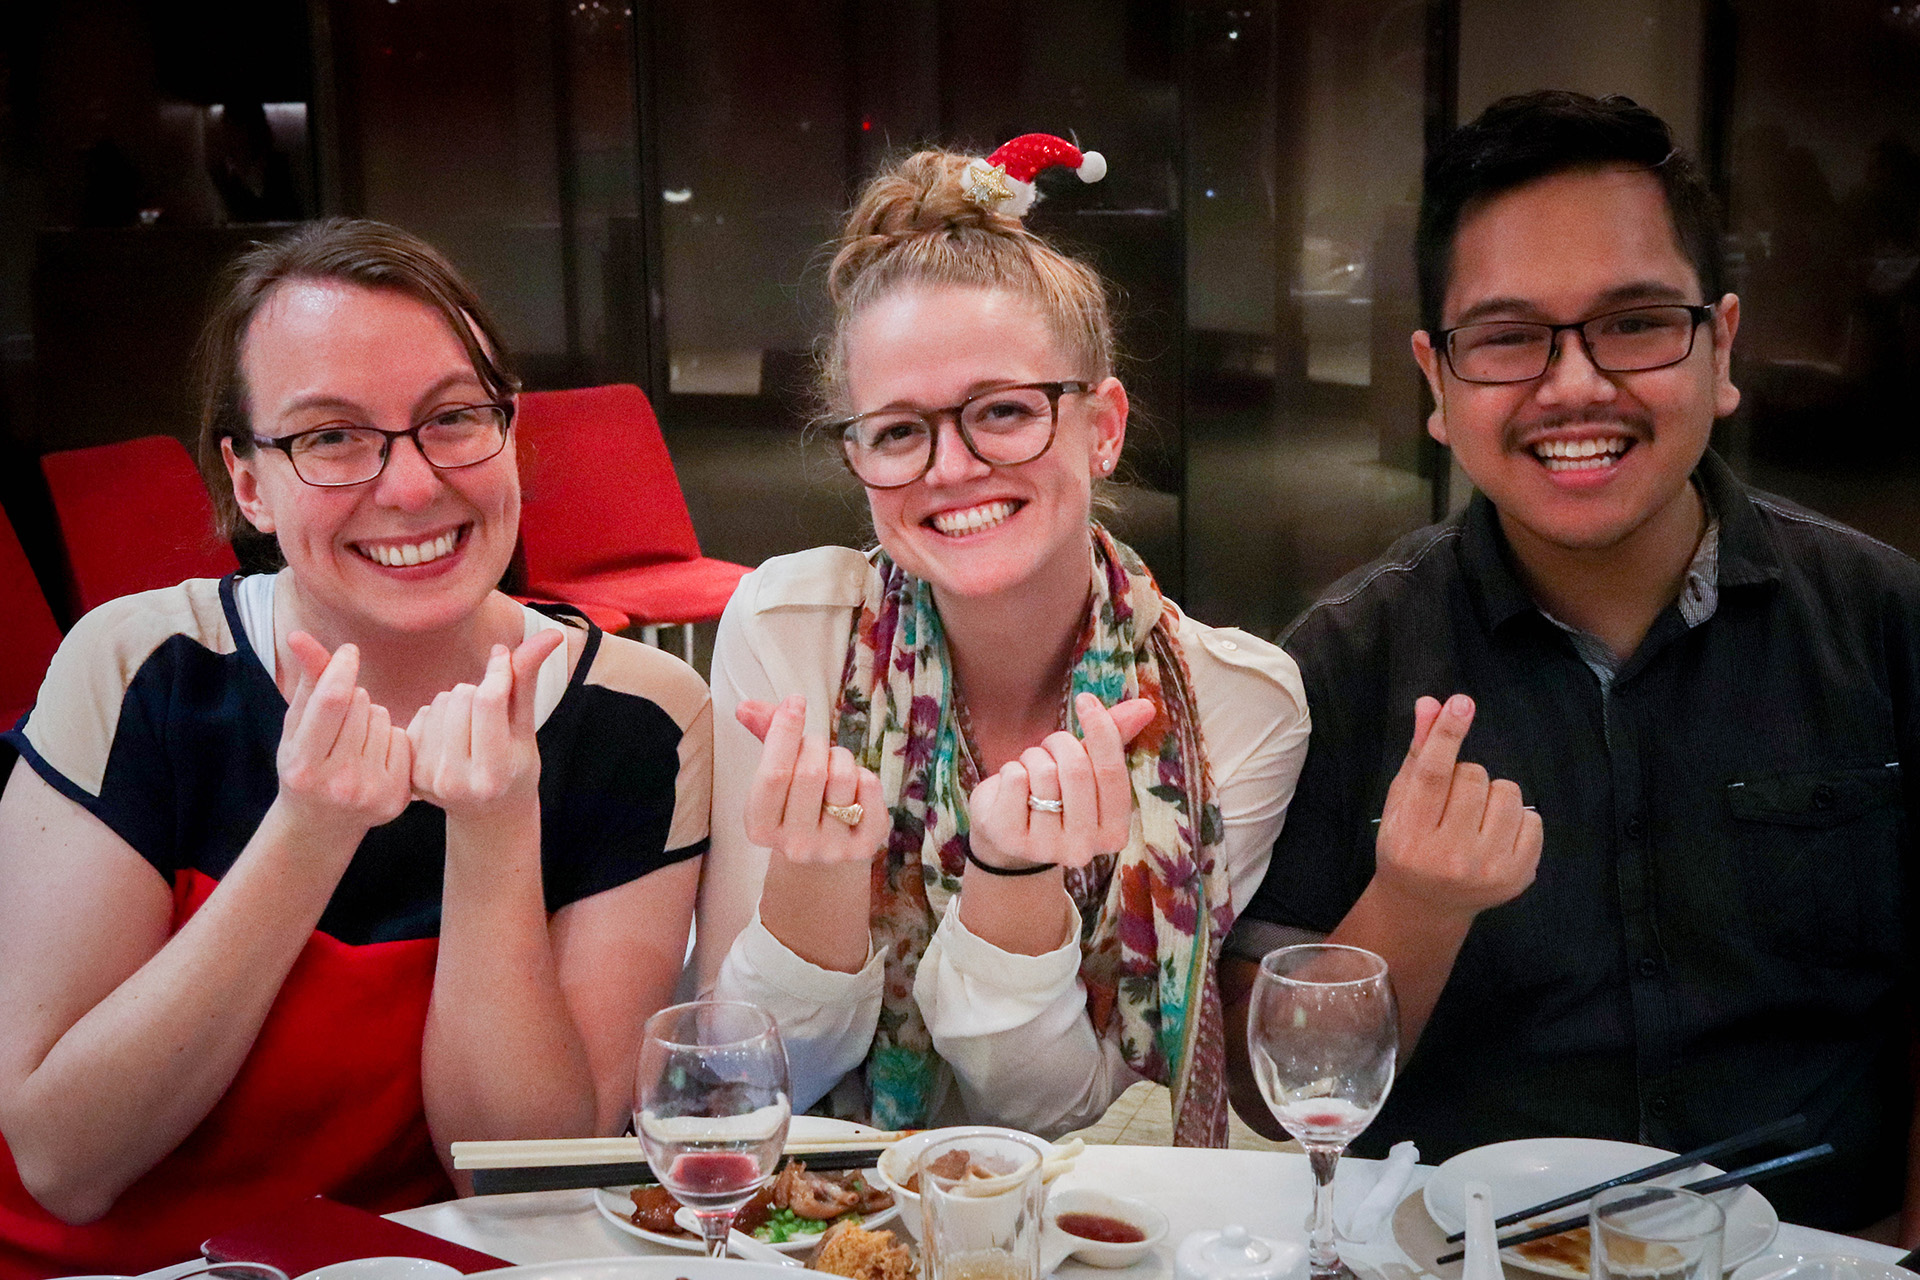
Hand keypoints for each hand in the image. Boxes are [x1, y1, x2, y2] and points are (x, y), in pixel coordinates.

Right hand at [275, 631, 412, 838]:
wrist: (321, 826)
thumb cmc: (304, 767)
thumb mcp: (294, 729)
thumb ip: (306, 683)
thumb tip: (300, 635)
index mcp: (303, 765)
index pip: (333, 701)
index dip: (342, 669)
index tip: (349, 652)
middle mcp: (337, 782)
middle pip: (361, 704)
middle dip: (353, 699)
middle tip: (340, 723)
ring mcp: (370, 792)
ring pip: (383, 718)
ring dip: (371, 718)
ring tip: (355, 742)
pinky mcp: (397, 798)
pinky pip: (402, 738)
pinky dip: (390, 738)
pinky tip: (374, 756)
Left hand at [406, 628, 564, 818]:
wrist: (486, 812)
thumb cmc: (515, 766)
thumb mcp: (526, 729)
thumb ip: (529, 681)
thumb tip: (550, 635)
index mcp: (493, 774)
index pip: (488, 701)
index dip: (497, 671)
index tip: (503, 656)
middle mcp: (456, 781)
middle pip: (462, 697)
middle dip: (479, 692)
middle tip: (490, 715)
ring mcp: (428, 779)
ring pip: (441, 702)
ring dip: (458, 703)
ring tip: (471, 726)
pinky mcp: (409, 771)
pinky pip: (423, 714)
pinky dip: (439, 716)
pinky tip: (450, 736)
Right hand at [738, 695, 888, 861]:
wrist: (823, 861)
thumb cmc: (795, 804)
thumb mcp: (775, 775)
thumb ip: (765, 737)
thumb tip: (745, 706)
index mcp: (760, 827)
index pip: (773, 773)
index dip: (785, 731)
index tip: (795, 702)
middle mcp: (794, 844)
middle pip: (810, 772)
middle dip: (815, 744)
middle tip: (815, 746)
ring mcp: (831, 849)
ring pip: (843, 776)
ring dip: (840, 757)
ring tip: (834, 766)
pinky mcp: (864, 846)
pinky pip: (870, 788)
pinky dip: (863, 774)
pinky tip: (854, 788)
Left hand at [966, 692, 1155, 871]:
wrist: (1007, 833)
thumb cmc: (1055, 794)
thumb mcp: (1087, 768)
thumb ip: (1116, 738)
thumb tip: (1147, 706)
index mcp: (1114, 833)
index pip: (1113, 773)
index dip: (1102, 730)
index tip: (1086, 700)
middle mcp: (1084, 848)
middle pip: (1077, 770)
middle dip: (1061, 743)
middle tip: (1051, 745)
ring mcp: (1045, 848)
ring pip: (1044, 773)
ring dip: (1034, 757)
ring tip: (1031, 771)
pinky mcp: (1010, 838)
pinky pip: (1015, 780)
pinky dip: (1010, 770)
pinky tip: (1012, 788)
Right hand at [1374, 694, 1540, 918]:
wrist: (1425, 907)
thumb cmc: (1408, 846)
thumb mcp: (1401, 803)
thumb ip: (1418, 753)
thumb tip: (1431, 703)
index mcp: (1412, 835)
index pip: (1433, 775)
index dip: (1447, 735)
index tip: (1462, 703)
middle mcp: (1451, 856)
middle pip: (1474, 777)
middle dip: (1465, 777)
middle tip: (1452, 804)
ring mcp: (1489, 869)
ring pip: (1508, 793)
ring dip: (1492, 795)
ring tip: (1475, 818)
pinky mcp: (1519, 876)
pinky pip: (1533, 819)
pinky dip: (1516, 819)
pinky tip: (1495, 836)